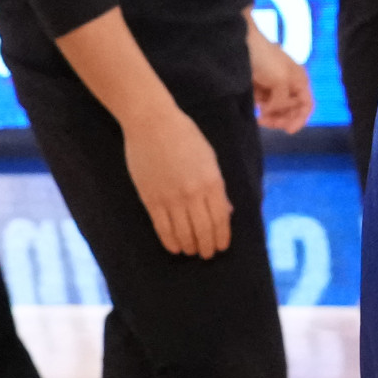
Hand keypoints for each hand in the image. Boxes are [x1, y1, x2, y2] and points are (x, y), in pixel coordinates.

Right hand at [127, 101, 233, 257]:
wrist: (152, 123)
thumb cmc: (184, 135)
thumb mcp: (209, 157)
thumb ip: (218, 186)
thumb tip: (226, 212)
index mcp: (212, 181)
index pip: (220, 219)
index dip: (222, 237)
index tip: (221, 247)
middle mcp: (194, 193)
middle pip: (203, 230)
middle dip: (207, 246)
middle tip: (207, 254)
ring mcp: (171, 198)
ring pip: (183, 233)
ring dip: (190, 246)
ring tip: (192, 251)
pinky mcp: (151, 199)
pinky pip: (162, 228)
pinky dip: (170, 242)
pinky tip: (175, 247)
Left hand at [248, 25, 313, 131]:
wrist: (243, 43)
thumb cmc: (266, 59)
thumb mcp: (280, 80)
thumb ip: (282, 100)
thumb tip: (273, 111)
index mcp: (299, 80)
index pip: (306, 105)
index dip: (300, 119)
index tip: (288, 131)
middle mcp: (290, 84)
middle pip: (291, 109)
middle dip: (282, 118)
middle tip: (267, 123)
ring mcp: (274, 86)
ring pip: (277, 109)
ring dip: (271, 116)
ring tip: (260, 118)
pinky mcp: (260, 87)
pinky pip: (265, 104)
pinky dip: (262, 109)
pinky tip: (255, 108)